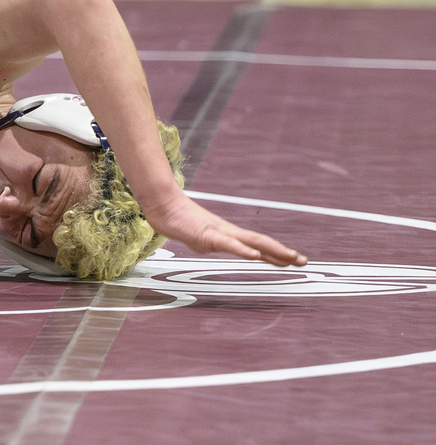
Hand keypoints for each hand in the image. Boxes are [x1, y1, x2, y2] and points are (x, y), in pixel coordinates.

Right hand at [144, 192, 306, 267]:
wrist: (162, 205)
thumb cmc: (177, 221)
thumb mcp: (196, 239)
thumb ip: (206, 243)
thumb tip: (208, 247)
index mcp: (228, 235)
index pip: (257, 245)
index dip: (276, 252)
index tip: (294, 259)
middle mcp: (228, 232)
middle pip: (261, 242)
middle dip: (284, 252)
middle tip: (304, 260)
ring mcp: (219, 232)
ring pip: (252, 242)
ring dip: (273, 250)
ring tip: (291, 257)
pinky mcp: (207, 235)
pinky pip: (228, 244)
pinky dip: (243, 250)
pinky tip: (255, 256)